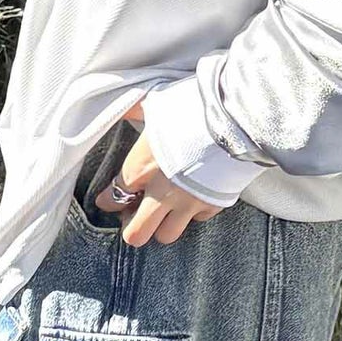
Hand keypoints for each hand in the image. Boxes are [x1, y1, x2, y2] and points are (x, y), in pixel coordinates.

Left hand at [94, 101, 226, 245]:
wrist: (232, 118)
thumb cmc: (189, 109)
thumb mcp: (154, 105)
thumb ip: (133, 110)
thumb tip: (122, 106)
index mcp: (140, 169)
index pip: (114, 197)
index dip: (108, 200)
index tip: (109, 198)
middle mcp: (161, 193)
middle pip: (136, 234)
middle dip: (132, 226)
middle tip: (136, 213)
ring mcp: (188, 202)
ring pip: (167, 235)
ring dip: (162, 225)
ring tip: (164, 210)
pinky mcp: (213, 204)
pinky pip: (197, 220)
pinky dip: (192, 213)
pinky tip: (192, 197)